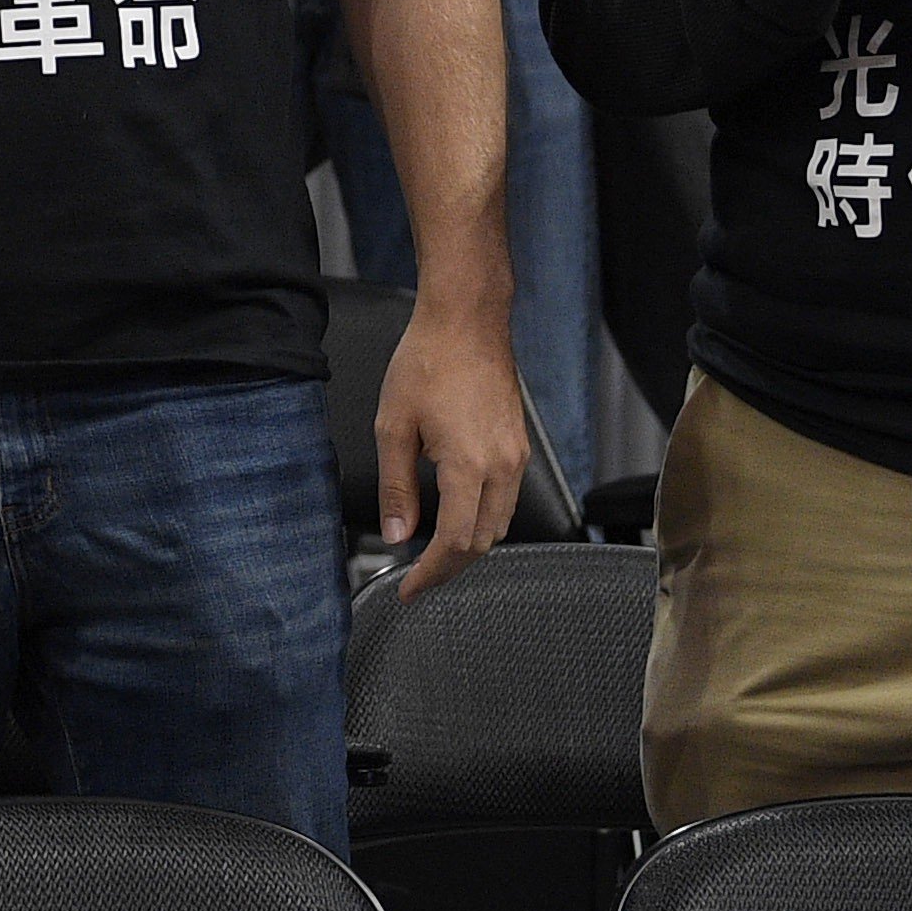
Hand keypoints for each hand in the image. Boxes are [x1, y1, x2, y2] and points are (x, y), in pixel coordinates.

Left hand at [375, 297, 525, 595]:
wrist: (466, 322)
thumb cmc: (428, 362)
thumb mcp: (393, 427)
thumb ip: (396, 488)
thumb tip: (397, 535)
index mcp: (469, 465)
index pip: (455, 542)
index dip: (430, 574)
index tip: (409, 589)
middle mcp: (502, 467)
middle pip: (482, 542)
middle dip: (449, 567)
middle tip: (417, 579)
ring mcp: (516, 457)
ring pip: (499, 525)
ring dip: (468, 546)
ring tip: (433, 555)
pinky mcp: (518, 446)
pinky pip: (506, 500)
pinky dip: (483, 521)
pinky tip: (456, 519)